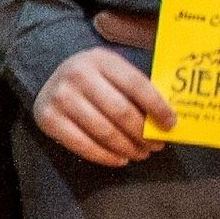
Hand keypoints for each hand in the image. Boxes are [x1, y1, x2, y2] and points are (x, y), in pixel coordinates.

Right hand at [34, 46, 176, 167]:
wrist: (50, 82)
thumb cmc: (93, 80)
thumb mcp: (112, 73)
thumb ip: (136, 90)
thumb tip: (166, 120)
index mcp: (100, 59)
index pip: (136, 85)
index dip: (157, 107)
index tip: (171, 124)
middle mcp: (78, 75)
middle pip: (121, 111)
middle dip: (143, 133)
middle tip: (156, 146)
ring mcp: (60, 97)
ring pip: (104, 132)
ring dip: (128, 148)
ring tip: (141, 154)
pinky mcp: (48, 119)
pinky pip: (83, 146)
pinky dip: (106, 157)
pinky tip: (120, 159)